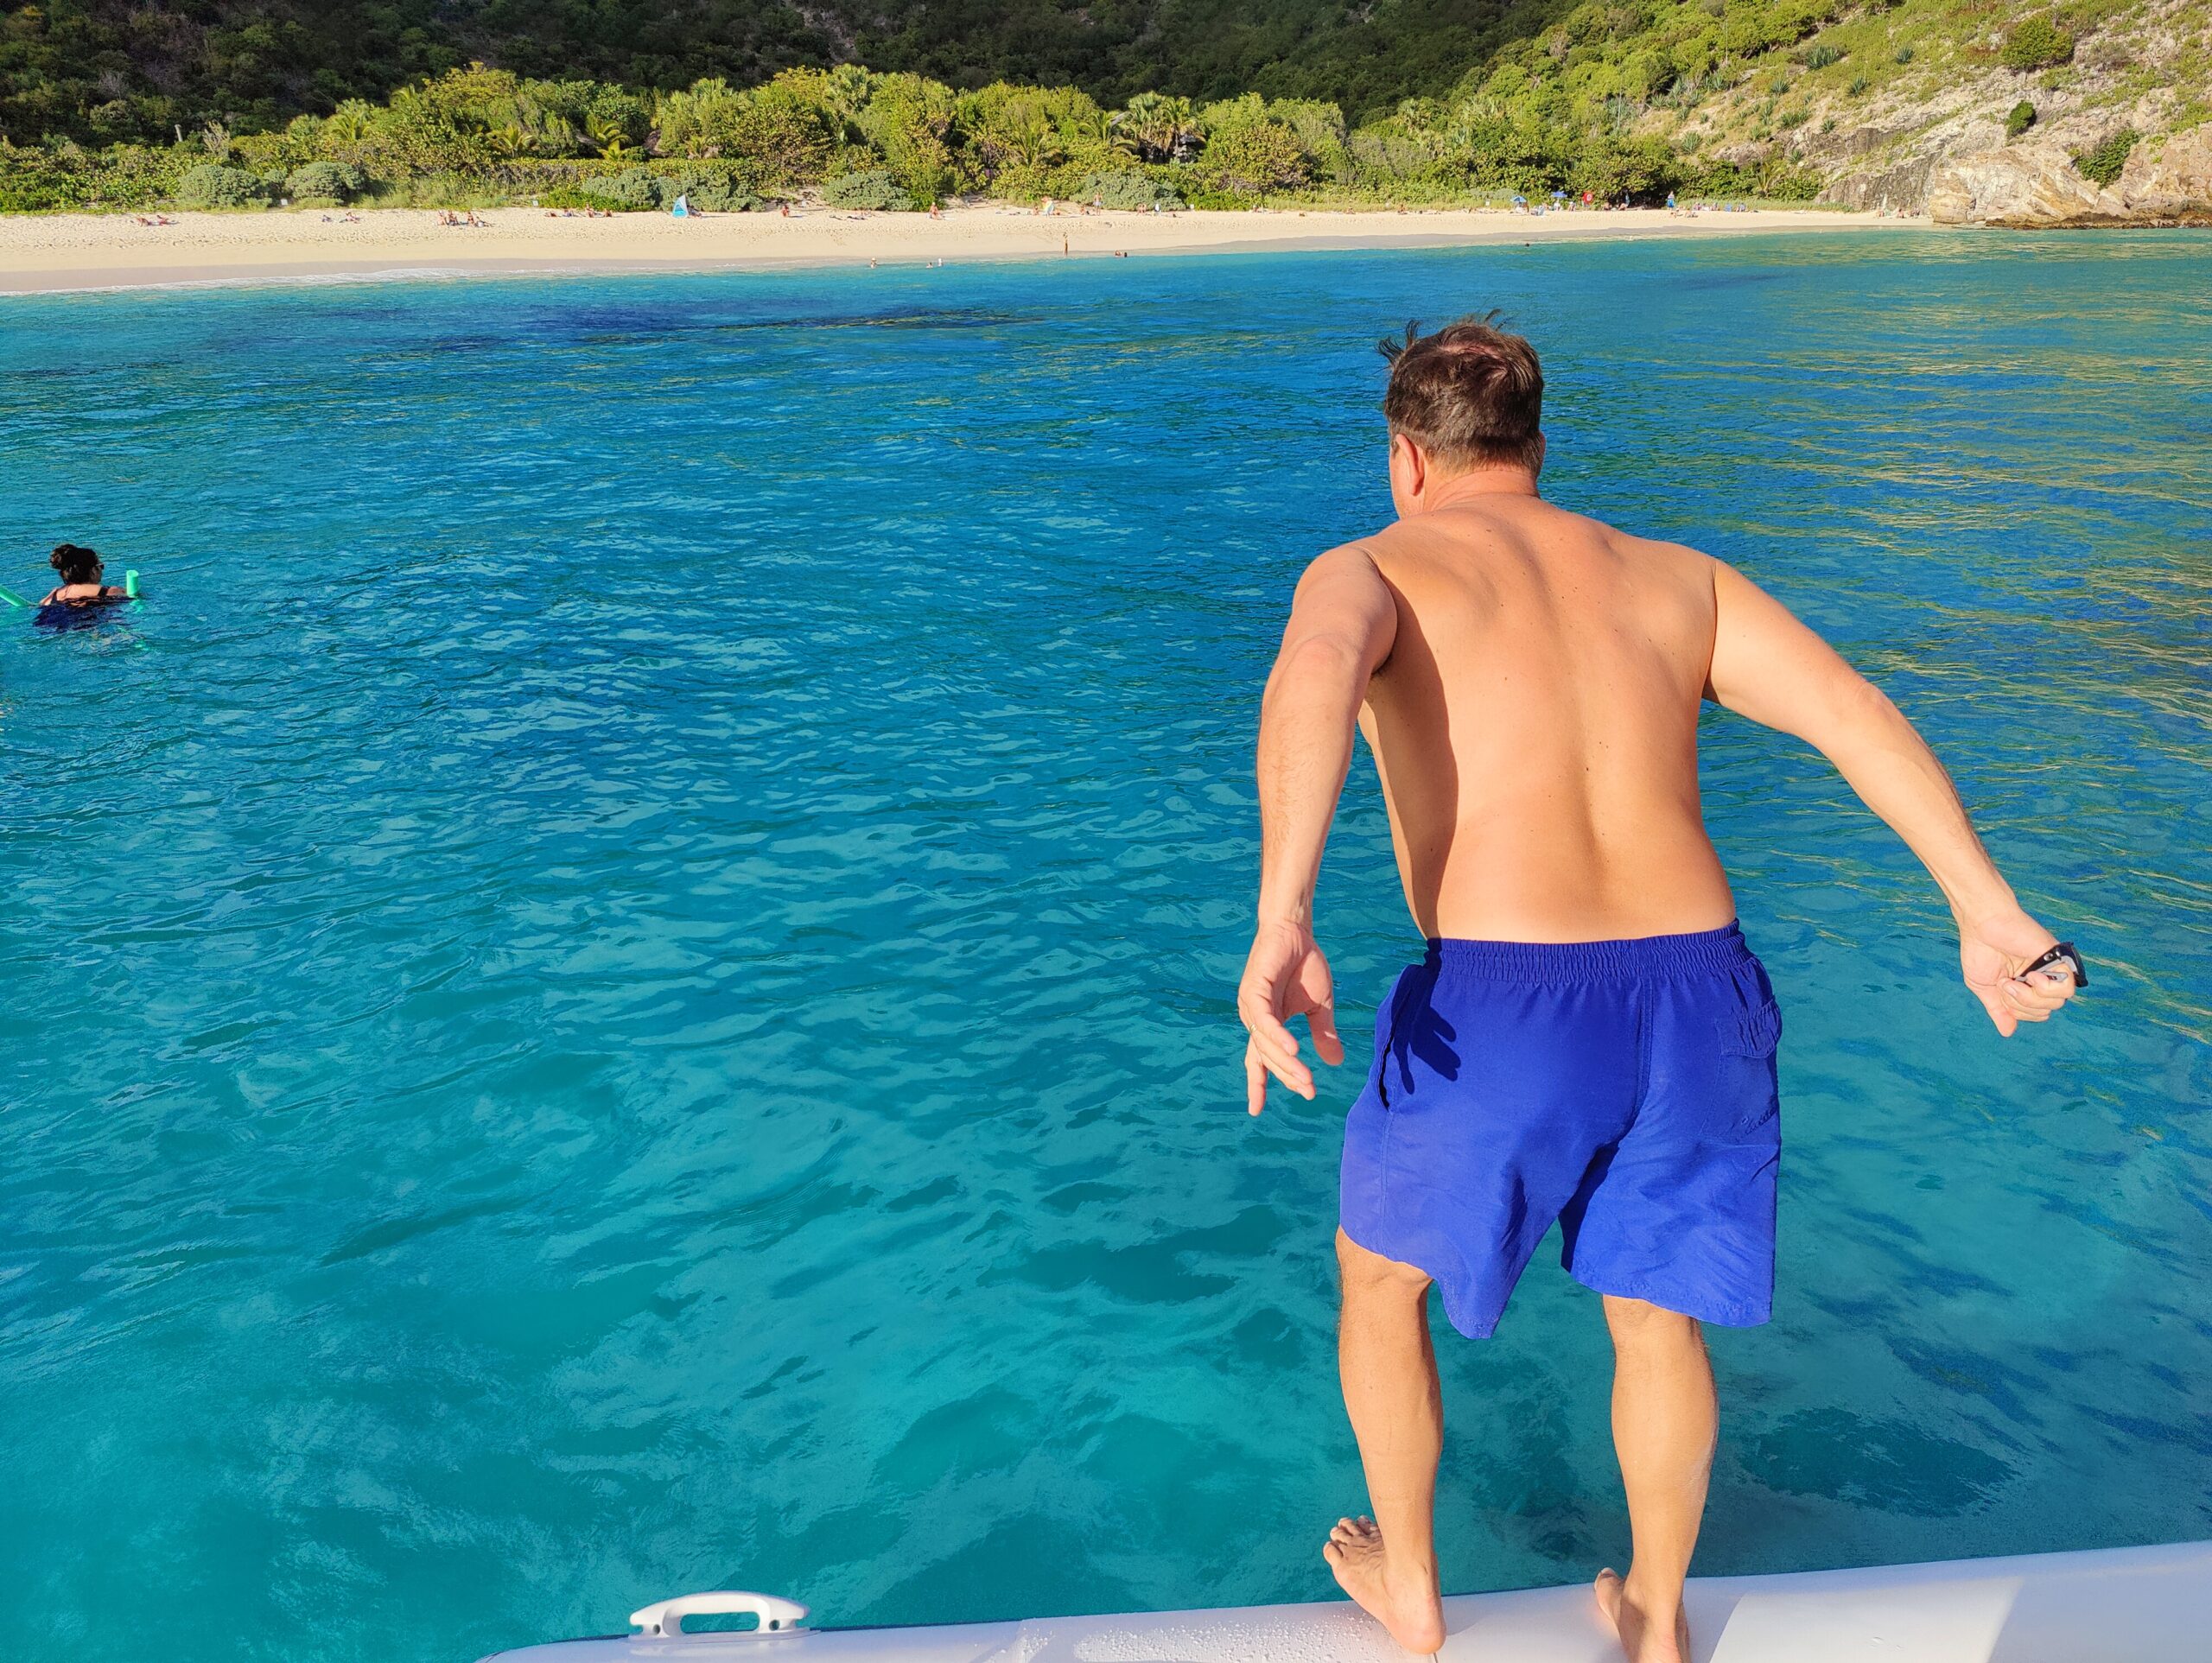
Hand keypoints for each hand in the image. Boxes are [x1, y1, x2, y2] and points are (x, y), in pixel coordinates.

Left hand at [1238, 918, 1344, 1114]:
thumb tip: (1336, 1064)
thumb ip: (1323, 1034)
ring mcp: (1251, 1005)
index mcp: (1266, 1024)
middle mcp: (1254, 1018)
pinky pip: (1265, 1020)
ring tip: (1306, 1078)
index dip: (1265, 1083)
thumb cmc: (1305, 965)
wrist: (1296, 930)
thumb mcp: (1320, 1006)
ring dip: (1285, 1062)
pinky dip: (1277, 1036)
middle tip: (1309, 1091)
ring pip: (1265, 1043)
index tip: (1271, 1106)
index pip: (1260, 1060)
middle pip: (1265, 1057)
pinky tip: (1293, 1049)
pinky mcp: (1254, 989)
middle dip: (1287, 1076)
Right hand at [1959, 906, 2079, 1036]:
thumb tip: (2008, 1032)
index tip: (2001, 990)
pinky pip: (2067, 988)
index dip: (2018, 1011)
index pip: (2034, 1014)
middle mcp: (2040, 979)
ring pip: (2057, 1003)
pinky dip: (2047, 988)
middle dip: (2022, 1005)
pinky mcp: (2059, 959)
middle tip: (2007, 983)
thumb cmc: (1980, 950)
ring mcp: (2050, 970)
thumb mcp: (1984, 988)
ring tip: (2017, 979)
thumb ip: (1998, 1010)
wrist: (1983, 926)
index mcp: (2023, 986)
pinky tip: (2032, 975)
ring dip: (2032, 998)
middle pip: (2046, 1011)